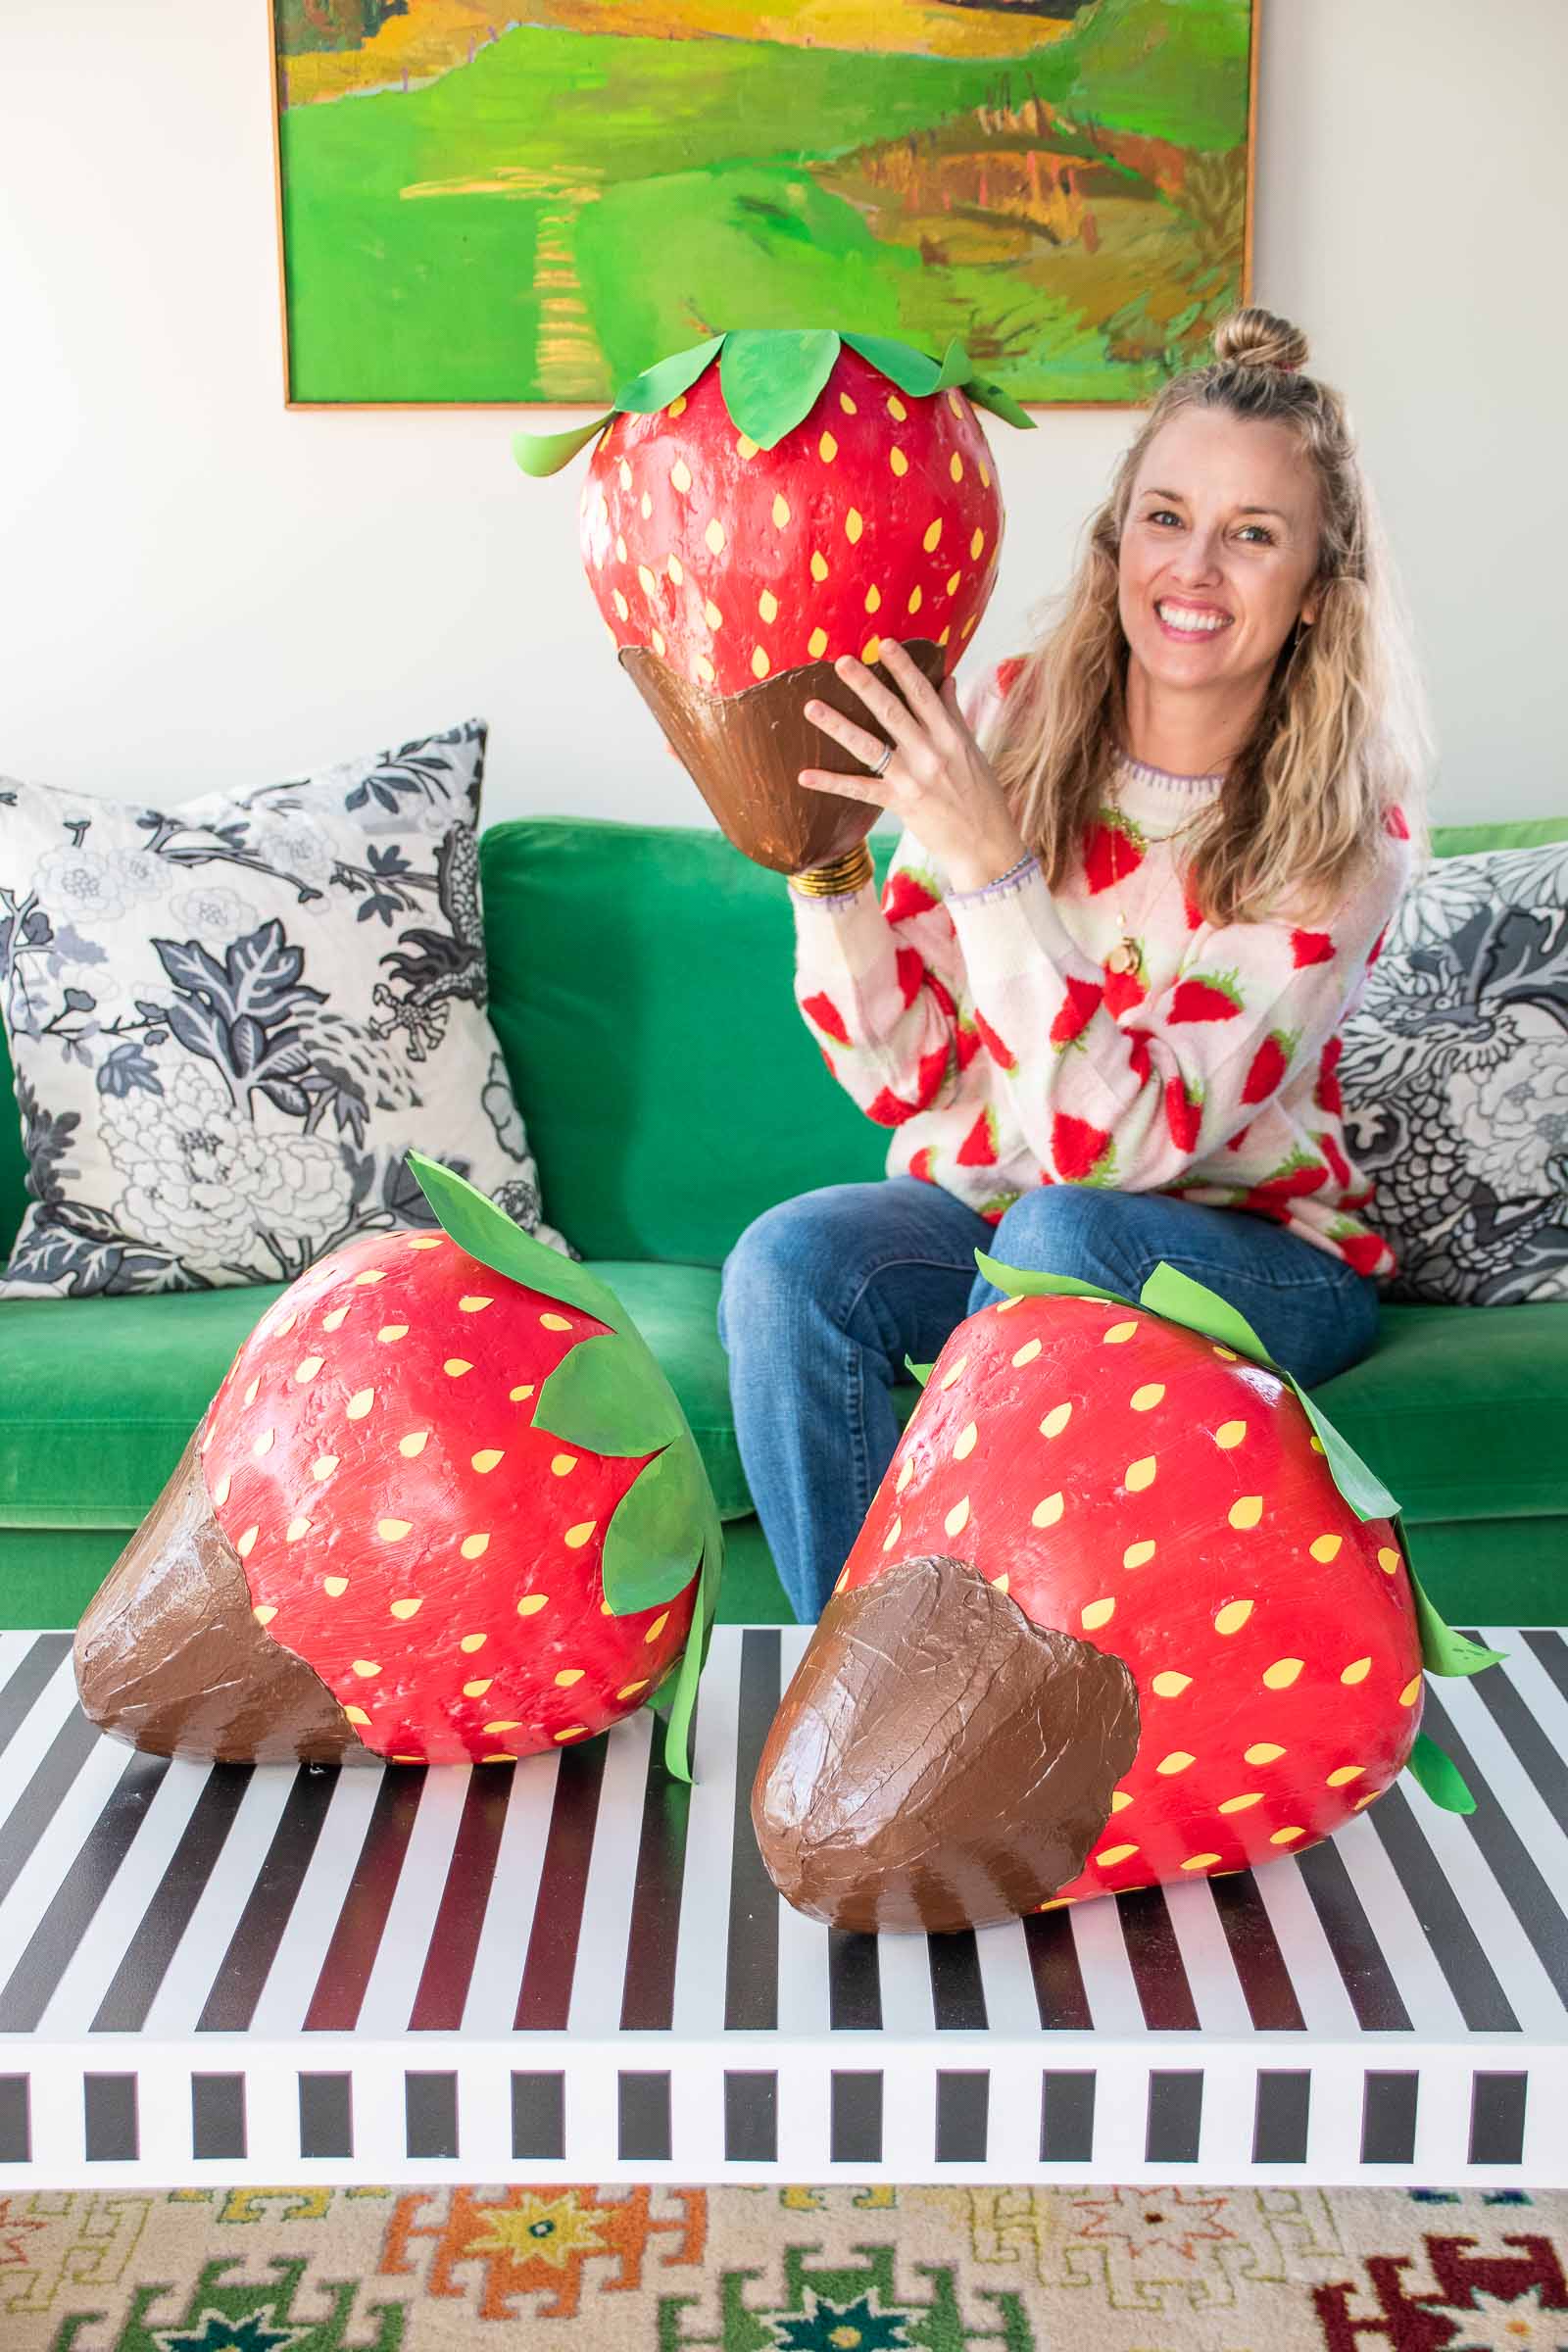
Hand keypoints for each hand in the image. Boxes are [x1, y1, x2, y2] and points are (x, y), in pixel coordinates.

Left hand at [797, 640, 1028, 894]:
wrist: (986, 844)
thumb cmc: (982, 796)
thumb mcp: (972, 751)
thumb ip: (954, 715)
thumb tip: (948, 679)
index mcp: (950, 736)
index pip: (923, 693)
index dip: (903, 667)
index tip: (884, 644)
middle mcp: (931, 753)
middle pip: (892, 712)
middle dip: (866, 685)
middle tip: (841, 662)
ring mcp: (913, 779)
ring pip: (869, 746)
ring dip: (838, 725)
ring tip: (812, 707)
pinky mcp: (899, 803)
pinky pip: (859, 790)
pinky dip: (831, 783)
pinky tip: (805, 775)